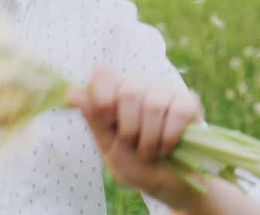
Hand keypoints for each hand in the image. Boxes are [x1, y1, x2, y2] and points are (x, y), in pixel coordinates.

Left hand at [67, 67, 205, 209]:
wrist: (168, 185)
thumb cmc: (135, 165)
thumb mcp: (109, 147)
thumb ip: (94, 119)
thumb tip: (71, 92)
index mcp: (114, 94)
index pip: (103, 74)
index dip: (103, 98)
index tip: (108, 122)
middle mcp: (139, 87)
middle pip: (128, 92)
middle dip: (129, 129)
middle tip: (132, 145)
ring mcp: (164, 92)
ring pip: (153, 104)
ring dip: (150, 139)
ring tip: (150, 152)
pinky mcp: (189, 103)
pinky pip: (179, 110)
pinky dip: (170, 136)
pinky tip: (168, 148)